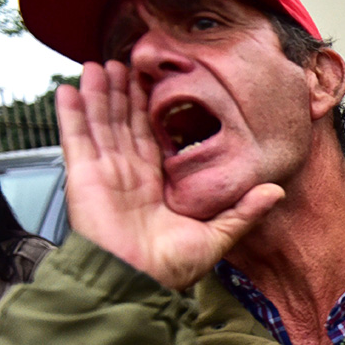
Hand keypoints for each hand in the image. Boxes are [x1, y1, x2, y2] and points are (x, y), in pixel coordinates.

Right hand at [56, 61, 283, 290]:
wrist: (137, 283)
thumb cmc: (171, 269)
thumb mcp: (217, 236)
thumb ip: (244, 211)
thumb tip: (276, 191)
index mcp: (158, 185)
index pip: (153, 136)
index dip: (152, 109)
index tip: (157, 82)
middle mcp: (130, 176)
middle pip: (125, 123)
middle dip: (124, 92)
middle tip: (127, 61)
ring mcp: (105, 174)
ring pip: (101, 123)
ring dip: (99, 93)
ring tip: (100, 64)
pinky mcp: (83, 177)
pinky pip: (75, 139)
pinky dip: (71, 114)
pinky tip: (69, 89)